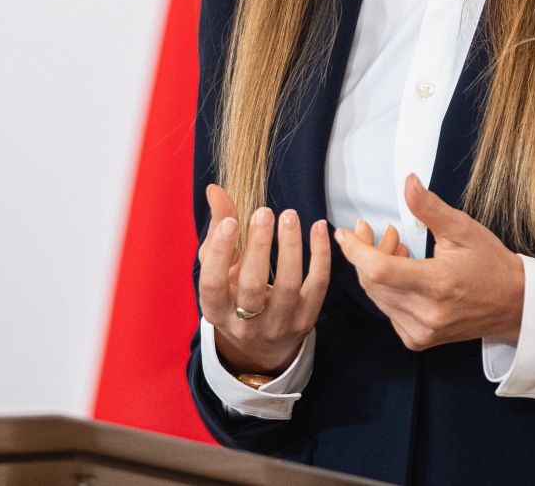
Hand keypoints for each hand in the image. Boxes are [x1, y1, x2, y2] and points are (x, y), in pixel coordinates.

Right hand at [197, 183, 330, 375]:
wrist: (261, 344)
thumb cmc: (233, 294)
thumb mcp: (219, 268)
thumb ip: (218, 230)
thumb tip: (215, 190)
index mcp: (216, 309)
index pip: (214, 283)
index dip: (221, 252)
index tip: (231, 222)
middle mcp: (245, 324)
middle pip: (252, 286)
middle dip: (259, 246)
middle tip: (264, 212)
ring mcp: (278, 324)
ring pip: (288, 286)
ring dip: (290, 248)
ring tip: (289, 215)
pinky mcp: (306, 320)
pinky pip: (317, 286)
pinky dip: (321, 256)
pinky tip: (319, 227)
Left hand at [334, 173, 525, 350]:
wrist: (514, 305)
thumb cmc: (491, 264)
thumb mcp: (463, 229)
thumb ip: (429, 208)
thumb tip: (407, 181)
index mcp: (437, 285)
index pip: (380, 270)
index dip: (355, 250)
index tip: (344, 232)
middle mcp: (426, 314)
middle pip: (373, 282)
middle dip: (364, 253)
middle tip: (373, 230)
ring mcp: (421, 331)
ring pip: (377, 296)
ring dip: (375, 269)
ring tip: (394, 246)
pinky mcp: (419, 340)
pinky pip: (387, 310)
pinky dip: (386, 288)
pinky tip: (402, 271)